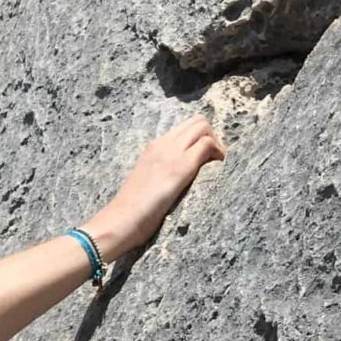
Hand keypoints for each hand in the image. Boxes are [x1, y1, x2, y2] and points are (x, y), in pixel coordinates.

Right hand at [86, 116, 225, 257]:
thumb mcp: (146, 180)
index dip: (199, 137)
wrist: (122, 218)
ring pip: (204, 127)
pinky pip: (207, 145)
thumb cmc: (132, 209)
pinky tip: (217, 168)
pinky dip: (218, 153)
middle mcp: (163, 143)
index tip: (205, 156)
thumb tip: (174, 178)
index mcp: (153, 147)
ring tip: (216, 164)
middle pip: (197, 121)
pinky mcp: (182, 165)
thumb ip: (160, 171)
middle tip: (213, 159)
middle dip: (211, 136)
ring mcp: (172, 152)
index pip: (183, 128)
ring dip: (216, 143)